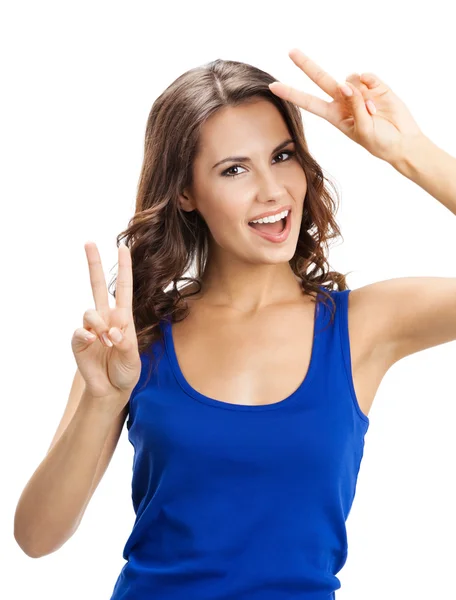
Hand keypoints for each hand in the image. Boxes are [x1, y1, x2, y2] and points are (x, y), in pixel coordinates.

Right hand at [71, 242, 140, 404]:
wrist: (112, 390)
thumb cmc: (126, 371)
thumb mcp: (133, 357)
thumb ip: (126, 343)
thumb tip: (112, 331)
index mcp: (123, 318)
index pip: (123, 288)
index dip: (123, 269)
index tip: (122, 248)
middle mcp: (106, 318)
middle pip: (98, 286)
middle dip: (94, 264)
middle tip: (89, 243)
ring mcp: (91, 329)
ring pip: (90, 311)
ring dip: (99, 325)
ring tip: (108, 342)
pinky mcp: (79, 342)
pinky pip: (79, 331)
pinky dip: (87, 335)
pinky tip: (93, 342)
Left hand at [269, 48, 424, 163]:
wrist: (403, 141)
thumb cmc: (380, 143)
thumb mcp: (362, 130)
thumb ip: (354, 105)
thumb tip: (347, 83)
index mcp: (334, 116)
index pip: (309, 102)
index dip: (292, 94)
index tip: (274, 87)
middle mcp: (343, 101)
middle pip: (321, 79)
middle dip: (306, 65)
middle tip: (291, 51)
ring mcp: (358, 91)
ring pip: (350, 78)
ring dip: (359, 94)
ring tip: (372, 111)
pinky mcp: (374, 85)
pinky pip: (365, 75)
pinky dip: (370, 85)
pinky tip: (376, 99)